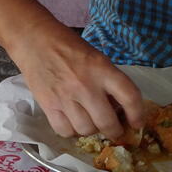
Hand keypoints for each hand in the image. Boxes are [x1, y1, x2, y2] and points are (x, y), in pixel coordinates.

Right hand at [9, 28, 154, 141]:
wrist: (34, 40)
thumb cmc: (68, 46)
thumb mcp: (96, 58)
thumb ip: (108, 81)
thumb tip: (119, 109)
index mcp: (102, 69)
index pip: (130, 97)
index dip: (138, 115)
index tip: (137, 123)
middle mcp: (85, 85)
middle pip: (107, 122)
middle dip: (115, 131)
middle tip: (114, 131)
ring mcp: (65, 97)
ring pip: (86, 130)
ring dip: (92, 130)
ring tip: (90, 123)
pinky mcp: (48, 105)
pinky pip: (65, 131)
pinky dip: (71, 131)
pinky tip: (72, 122)